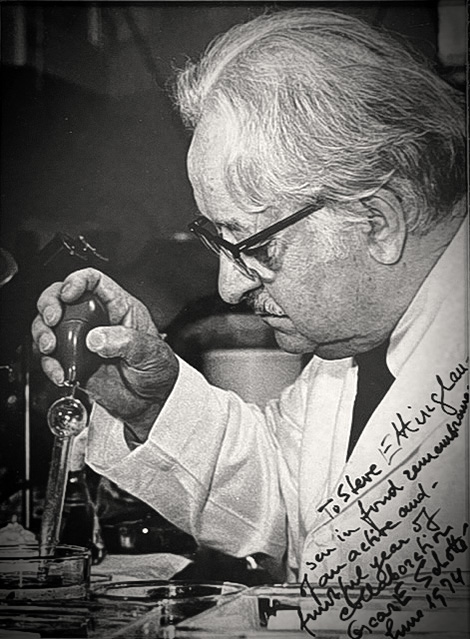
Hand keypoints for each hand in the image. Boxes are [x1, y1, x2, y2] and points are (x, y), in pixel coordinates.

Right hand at [32, 268, 178, 432]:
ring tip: (51, 349)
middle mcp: (96, 320)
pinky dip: (49, 364)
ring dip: (42, 335)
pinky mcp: (73, 362)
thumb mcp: (151, 353)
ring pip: (49, 325)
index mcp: (119, 308)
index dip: (77, 281)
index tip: (68, 294)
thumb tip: (96, 338)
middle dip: (49, 305)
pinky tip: (61, 373)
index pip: (94, 281)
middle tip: (52, 320)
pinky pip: (51, 357)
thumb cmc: (158, 372)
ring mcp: (81, 341)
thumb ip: (126, 342)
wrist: (151, 404)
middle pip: (62, 298)